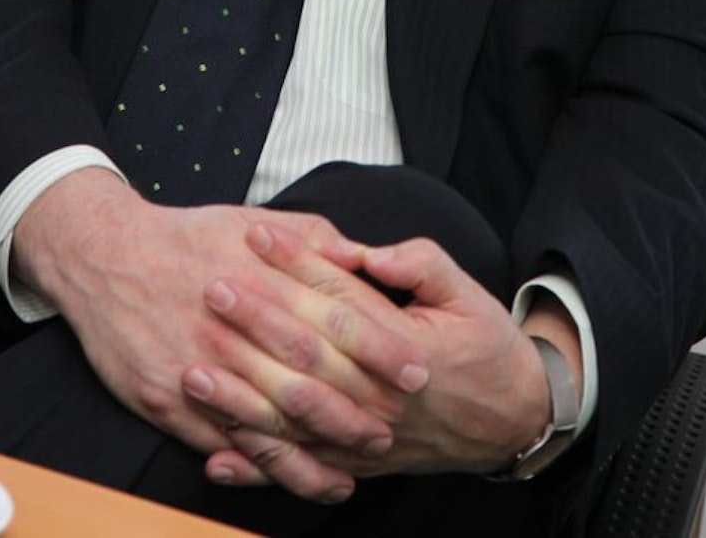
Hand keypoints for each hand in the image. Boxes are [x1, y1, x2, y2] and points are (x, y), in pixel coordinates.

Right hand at [11, 170, 428, 500]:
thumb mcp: (255, 220)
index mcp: (262, 277)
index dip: (381, 348)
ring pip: (271, 418)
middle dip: (359, 407)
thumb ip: (314, 239)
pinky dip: (265, 465)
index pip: (335, 317)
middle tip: (395, 429)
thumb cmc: (190, 236)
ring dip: (319, 446)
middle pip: (310, 375)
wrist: (105, 256)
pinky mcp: (170, 400)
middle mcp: (234, 325)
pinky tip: (297, 475)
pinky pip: (226, 440)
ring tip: (358, 465)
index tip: (417, 370)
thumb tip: (364, 260)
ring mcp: (201, 365)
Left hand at [186, 225, 556, 490]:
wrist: (510, 420)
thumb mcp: (466, 290)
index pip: (338, 298)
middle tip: (212, 288)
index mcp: (403, 346)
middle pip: (306, 355)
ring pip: (294, 419)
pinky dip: (258, 465)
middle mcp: (378, 395)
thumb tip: (368, 251)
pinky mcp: (356, 464)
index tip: (256, 235)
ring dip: (240, 396)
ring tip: (194, 371)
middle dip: (255, 321)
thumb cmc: (486, 347)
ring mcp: (364, 435)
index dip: (295, 265)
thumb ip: (420, 262)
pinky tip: (216, 454)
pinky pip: (300, 470)